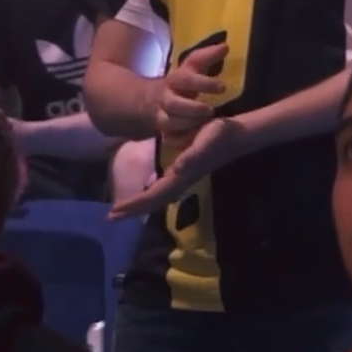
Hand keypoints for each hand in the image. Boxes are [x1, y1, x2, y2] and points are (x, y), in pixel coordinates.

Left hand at [109, 117, 247, 219]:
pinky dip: (152, 194)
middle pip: (155, 200)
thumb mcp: (206, 140)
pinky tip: (149, 190)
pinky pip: (164, 188)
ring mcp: (185, 176)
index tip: (115, 211)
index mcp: (182, 175)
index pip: (154, 195)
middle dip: (134, 209)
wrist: (239, 134)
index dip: (135, 204)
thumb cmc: (221, 135)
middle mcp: (182, 179)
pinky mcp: (187, 170)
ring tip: (125, 208)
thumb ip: (192, 155)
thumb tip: (177, 168)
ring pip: (159, 196)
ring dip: (142, 203)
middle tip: (112, 216)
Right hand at [158, 43, 227, 141]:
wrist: (148, 102)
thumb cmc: (180, 83)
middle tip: (211, 110)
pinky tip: (194, 140)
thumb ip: (207, 57)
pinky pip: (169, 139)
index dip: (203, 83)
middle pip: (174, 104)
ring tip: (205, 124)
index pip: (186, 80)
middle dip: (192, 108)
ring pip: (169, 123)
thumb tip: (226, 45)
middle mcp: (166, 99)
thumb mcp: (191, 68)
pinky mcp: (163, 132)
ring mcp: (162, 117)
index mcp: (174, 81)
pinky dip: (180, 140)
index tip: (223, 87)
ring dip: (187, 124)